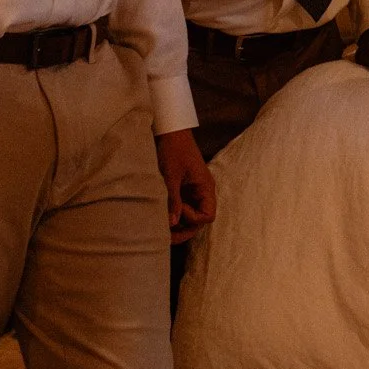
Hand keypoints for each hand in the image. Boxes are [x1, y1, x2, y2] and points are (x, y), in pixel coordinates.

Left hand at [157, 129, 217, 243]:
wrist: (170, 131)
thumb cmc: (173, 150)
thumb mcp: (171, 176)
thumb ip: (173, 200)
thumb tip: (172, 224)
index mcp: (205, 187)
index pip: (207, 215)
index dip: (192, 218)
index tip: (178, 209)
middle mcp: (202, 192)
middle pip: (199, 220)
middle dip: (184, 230)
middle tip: (164, 237)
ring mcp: (193, 191)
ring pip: (190, 216)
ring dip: (178, 224)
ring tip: (161, 230)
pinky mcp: (184, 189)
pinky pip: (183, 208)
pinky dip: (174, 215)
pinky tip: (161, 218)